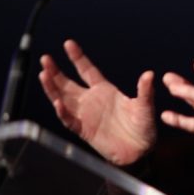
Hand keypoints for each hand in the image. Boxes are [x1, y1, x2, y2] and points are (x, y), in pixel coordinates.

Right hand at [39, 39, 156, 165]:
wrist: (140, 151)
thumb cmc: (143, 126)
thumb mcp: (145, 106)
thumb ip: (145, 91)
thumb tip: (149, 74)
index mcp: (105, 90)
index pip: (87, 70)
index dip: (77, 58)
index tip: (68, 43)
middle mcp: (92, 100)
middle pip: (68, 83)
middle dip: (56, 71)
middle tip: (45, 58)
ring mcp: (86, 115)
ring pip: (63, 99)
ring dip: (52, 88)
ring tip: (44, 74)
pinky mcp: (84, 130)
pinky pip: (69, 119)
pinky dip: (63, 112)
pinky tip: (58, 102)